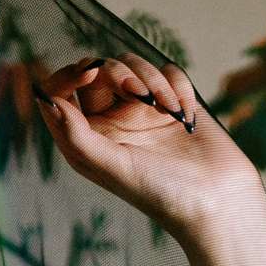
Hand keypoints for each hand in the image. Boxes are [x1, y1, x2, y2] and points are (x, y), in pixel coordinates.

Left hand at [35, 51, 259, 238]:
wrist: (217, 199)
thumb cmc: (161, 192)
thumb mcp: (112, 166)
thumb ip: (75, 135)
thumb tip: (47, 101)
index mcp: (88, 138)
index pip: (63, 93)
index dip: (69, 75)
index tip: (89, 73)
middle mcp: (112, 122)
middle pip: (101, 71)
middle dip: (120, 74)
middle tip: (139, 93)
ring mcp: (144, 110)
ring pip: (135, 65)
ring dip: (153, 80)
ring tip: (169, 110)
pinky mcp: (174, 102)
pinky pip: (168, 72)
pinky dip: (177, 86)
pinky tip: (186, 115)